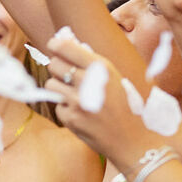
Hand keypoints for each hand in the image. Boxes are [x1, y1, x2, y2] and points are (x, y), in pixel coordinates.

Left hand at [40, 28, 160, 163]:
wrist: (131, 139)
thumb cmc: (123, 106)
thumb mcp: (114, 79)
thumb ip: (91, 63)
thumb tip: (64, 42)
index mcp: (102, 68)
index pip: (67, 48)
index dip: (56, 45)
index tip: (53, 44)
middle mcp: (89, 82)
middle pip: (54, 64)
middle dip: (58, 68)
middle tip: (68, 76)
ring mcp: (78, 101)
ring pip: (51, 84)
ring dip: (59, 88)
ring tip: (76, 96)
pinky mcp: (70, 118)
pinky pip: (57, 105)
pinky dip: (66, 108)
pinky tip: (82, 114)